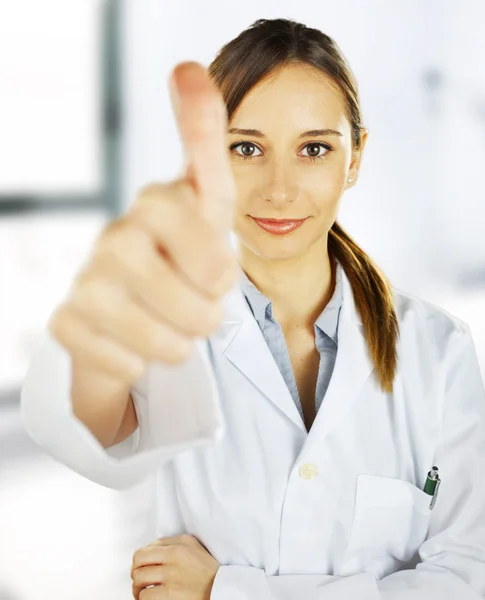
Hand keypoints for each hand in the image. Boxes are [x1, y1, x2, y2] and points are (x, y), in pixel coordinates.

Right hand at [48, 61, 237, 388]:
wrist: (135, 309)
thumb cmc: (181, 255)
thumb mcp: (206, 203)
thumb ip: (202, 140)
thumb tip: (187, 66)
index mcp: (156, 203)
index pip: (211, 241)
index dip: (222, 266)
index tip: (216, 274)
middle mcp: (114, 236)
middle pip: (198, 303)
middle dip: (208, 314)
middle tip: (198, 305)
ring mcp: (85, 282)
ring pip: (168, 343)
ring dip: (181, 343)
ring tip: (172, 326)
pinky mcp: (66, 325)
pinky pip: (129, 365)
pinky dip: (143, 364)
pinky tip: (133, 343)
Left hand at [131, 534, 219, 599]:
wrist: (220, 588)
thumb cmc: (207, 569)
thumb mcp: (192, 545)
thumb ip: (171, 542)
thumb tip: (151, 547)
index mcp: (177, 546)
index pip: (143, 551)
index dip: (137, 562)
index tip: (139, 568)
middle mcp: (172, 559)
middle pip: (138, 565)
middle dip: (135, 575)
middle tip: (139, 581)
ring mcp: (171, 578)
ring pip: (139, 582)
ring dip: (138, 589)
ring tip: (143, 593)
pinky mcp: (170, 596)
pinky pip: (146, 597)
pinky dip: (145, 599)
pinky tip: (150, 599)